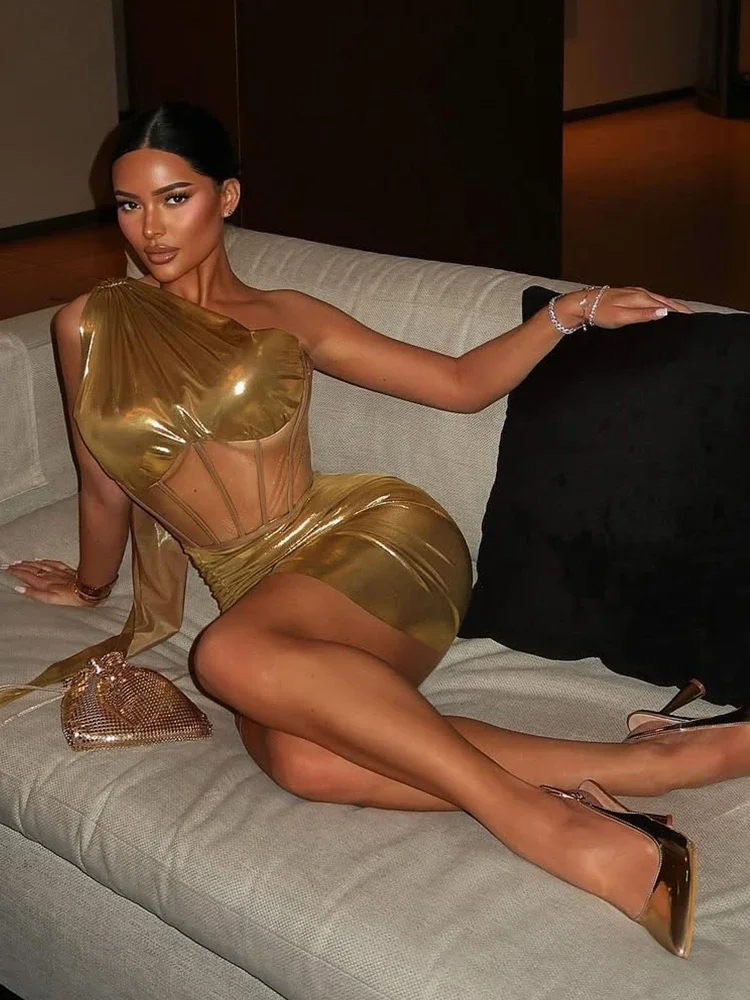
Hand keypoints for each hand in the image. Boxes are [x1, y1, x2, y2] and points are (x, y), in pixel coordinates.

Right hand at [1, 559, 88, 605]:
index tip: (7, 569)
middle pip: (32, 569)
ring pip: (40, 565)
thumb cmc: (71, 598)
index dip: (16, 572)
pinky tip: (40, 560)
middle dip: (20, 566)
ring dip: (29, 563)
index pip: (26, 576)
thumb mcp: (50, 600)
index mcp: (44, 584)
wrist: (89, 590)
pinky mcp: (67, 570)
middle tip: (10, 564)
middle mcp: (50, 576)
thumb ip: (34, 594)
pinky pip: (52, 563)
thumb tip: (19, 589)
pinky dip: (44, 561)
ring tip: (20, 561)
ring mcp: (58, 572)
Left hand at [558, 286, 692, 330]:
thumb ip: (643, 315)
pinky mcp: (629, 296)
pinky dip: (660, 305)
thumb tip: (665, 312)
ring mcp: (635, 293)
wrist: (582, 304)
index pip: (667, 305)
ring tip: (682, 315)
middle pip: (666, 301)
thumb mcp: (622, 317)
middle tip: (693, 318)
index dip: (681, 312)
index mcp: (641, 298)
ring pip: (659, 300)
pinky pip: (650, 300)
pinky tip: (661, 310)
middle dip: (680, 309)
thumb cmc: (600, 312)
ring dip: (671, 306)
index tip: (693, 319)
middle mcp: (641, 293)